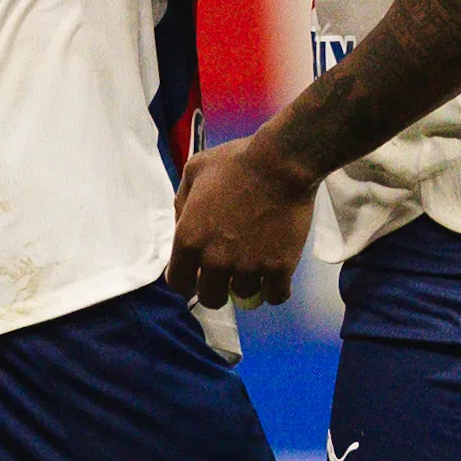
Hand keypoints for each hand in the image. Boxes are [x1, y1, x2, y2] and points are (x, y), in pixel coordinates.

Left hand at [167, 132, 314, 309]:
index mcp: (189, 240)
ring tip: (257, 265)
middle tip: (229, 273)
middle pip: (212, 298)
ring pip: (245, 296)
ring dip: (249, 283)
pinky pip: (276, 295)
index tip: (198, 273)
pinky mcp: (279, 268)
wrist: (281, 162)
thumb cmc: (236, 162)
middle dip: (218, 288)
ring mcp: (249, 267)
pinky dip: (276, 289)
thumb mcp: (194, 171)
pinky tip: (277, 277)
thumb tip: (182, 225)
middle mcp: (215, 260)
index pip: (179, 283)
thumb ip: (182, 203)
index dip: (188, 279)